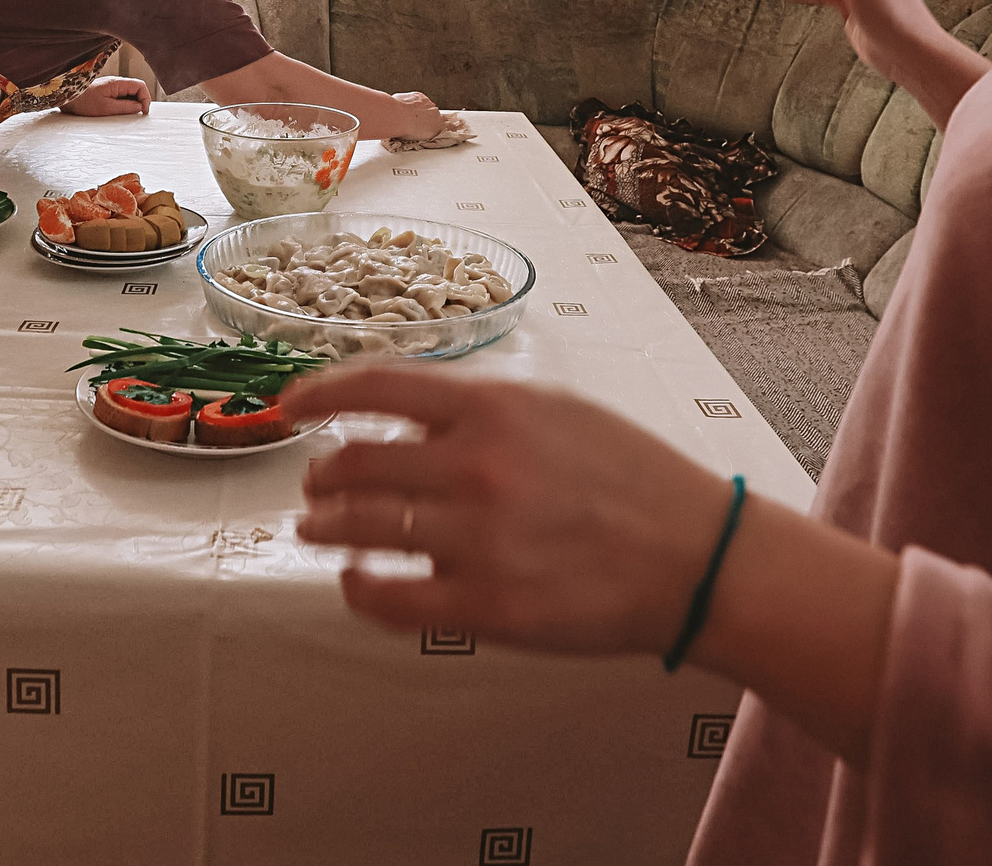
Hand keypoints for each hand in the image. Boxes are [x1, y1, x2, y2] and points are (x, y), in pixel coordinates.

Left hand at [62, 77, 151, 117]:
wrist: (66, 97)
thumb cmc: (83, 101)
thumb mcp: (106, 108)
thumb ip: (125, 107)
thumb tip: (139, 107)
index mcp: (117, 83)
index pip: (140, 86)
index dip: (145, 98)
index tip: (143, 111)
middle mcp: (116, 83)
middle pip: (136, 89)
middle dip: (140, 101)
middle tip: (136, 115)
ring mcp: (111, 87)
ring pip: (129, 94)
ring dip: (131, 104)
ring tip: (126, 115)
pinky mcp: (106, 92)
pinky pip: (120, 97)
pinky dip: (124, 104)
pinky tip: (118, 113)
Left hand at [283, 367, 735, 655]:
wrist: (700, 559)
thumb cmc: (635, 483)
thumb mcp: (559, 412)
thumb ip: (481, 411)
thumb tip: (407, 421)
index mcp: (497, 408)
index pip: (378, 384)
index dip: (319, 392)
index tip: (290, 404)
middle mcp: (479, 466)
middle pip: (355, 463)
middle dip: (320, 476)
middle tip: (313, 487)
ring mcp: (480, 539)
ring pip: (359, 528)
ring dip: (324, 528)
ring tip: (319, 530)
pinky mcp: (489, 606)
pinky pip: (389, 597)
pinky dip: (358, 588)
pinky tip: (357, 582)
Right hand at [385, 90, 446, 142]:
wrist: (397, 116)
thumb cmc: (393, 110)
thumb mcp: (395, 102)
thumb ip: (398, 105)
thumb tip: (394, 107)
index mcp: (418, 98)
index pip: (424, 106)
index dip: (421, 114)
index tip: (418, 118)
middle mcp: (429, 104)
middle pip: (432, 113)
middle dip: (428, 120)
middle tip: (421, 128)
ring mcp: (435, 114)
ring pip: (440, 120)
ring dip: (436, 126)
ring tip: (432, 133)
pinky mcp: (439, 125)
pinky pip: (450, 127)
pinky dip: (452, 130)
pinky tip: (455, 134)